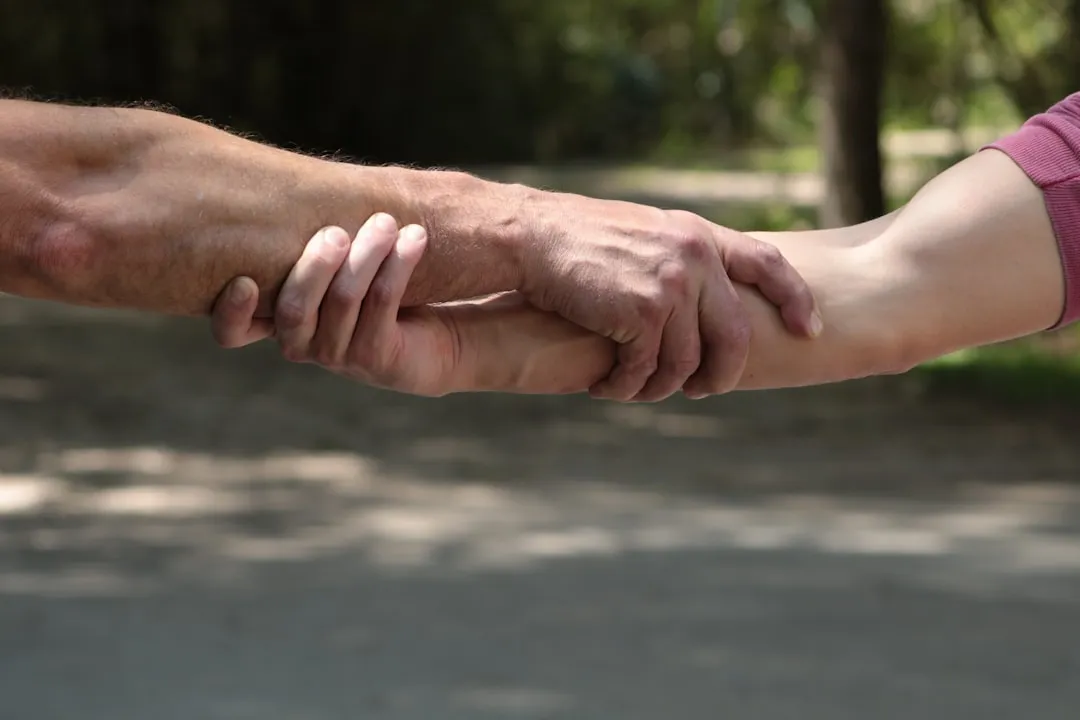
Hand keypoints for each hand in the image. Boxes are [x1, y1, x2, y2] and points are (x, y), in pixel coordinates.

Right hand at [211, 216, 465, 396]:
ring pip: (343, 299)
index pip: (233, 333)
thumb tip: (287, 175)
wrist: (431, 327)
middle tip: (336, 231)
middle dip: (316, 264)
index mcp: (276, 319)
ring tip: (386, 221)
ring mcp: (338, 354)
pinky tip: (414, 238)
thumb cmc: (371, 282)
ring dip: (367, 253)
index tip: (244, 281)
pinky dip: (398, 264)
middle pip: (294, 308)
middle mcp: (301, 342)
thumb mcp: (334, 260)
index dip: (233, 312)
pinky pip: (382, 303)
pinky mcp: (378, 356)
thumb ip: (310, 237)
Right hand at [518, 194, 820, 400]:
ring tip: (631, 388)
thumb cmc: (577, 238)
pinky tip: (606, 386)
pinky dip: (625, 387)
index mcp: (699, 236)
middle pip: (733, 336)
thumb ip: (681, 259)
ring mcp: (672, 287)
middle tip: (701, 391)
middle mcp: (695, 259)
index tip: (808, 330)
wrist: (531, 236)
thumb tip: (702, 304)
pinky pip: (646, 370)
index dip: (795, 298)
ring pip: (685, 363)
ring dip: (657, 386)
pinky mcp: (643, 314)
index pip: (768, 262)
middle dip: (720, 374)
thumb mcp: (644, 234)